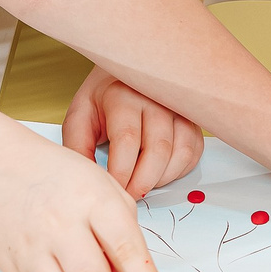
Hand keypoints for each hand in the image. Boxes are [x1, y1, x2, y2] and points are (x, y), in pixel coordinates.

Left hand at [63, 65, 203, 197]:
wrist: (125, 76)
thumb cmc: (102, 100)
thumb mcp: (79, 118)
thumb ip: (78, 147)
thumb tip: (88, 180)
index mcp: (123, 96)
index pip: (127, 140)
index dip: (121, 172)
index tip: (113, 189)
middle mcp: (155, 99)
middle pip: (158, 150)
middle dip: (142, 182)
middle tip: (128, 195)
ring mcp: (178, 109)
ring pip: (180, 153)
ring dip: (161, 178)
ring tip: (141, 183)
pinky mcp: (191, 120)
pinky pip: (192, 153)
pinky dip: (177, 171)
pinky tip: (158, 173)